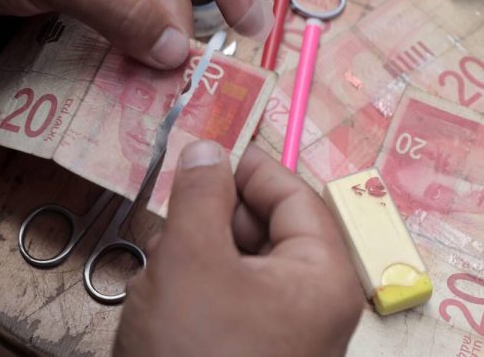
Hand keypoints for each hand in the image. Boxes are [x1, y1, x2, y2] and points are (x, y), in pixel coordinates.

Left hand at [0, 0, 269, 68]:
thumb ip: (122, 10)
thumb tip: (174, 51)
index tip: (249, 23)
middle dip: (170, 23)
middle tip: (173, 71)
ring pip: (135, 3)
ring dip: (142, 41)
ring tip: (147, 79)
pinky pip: (105, 18)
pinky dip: (114, 45)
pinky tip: (123, 72)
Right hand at [115, 141, 362, 355]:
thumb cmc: (194, 349)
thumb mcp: (191, 258)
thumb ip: (199, 194)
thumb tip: (208, 146)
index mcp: (321, 275)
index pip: (294, 195)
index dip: (249, 166)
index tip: (205, 147)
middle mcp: (313, 303)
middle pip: (267, 228)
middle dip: (215, 215)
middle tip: (171, 208)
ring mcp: (283, 332)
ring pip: (239, 263)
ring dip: (196, 252)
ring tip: (162, 268)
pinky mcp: (250, 350)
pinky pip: (227, 298)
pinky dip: (194, 286)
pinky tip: (162, 299)